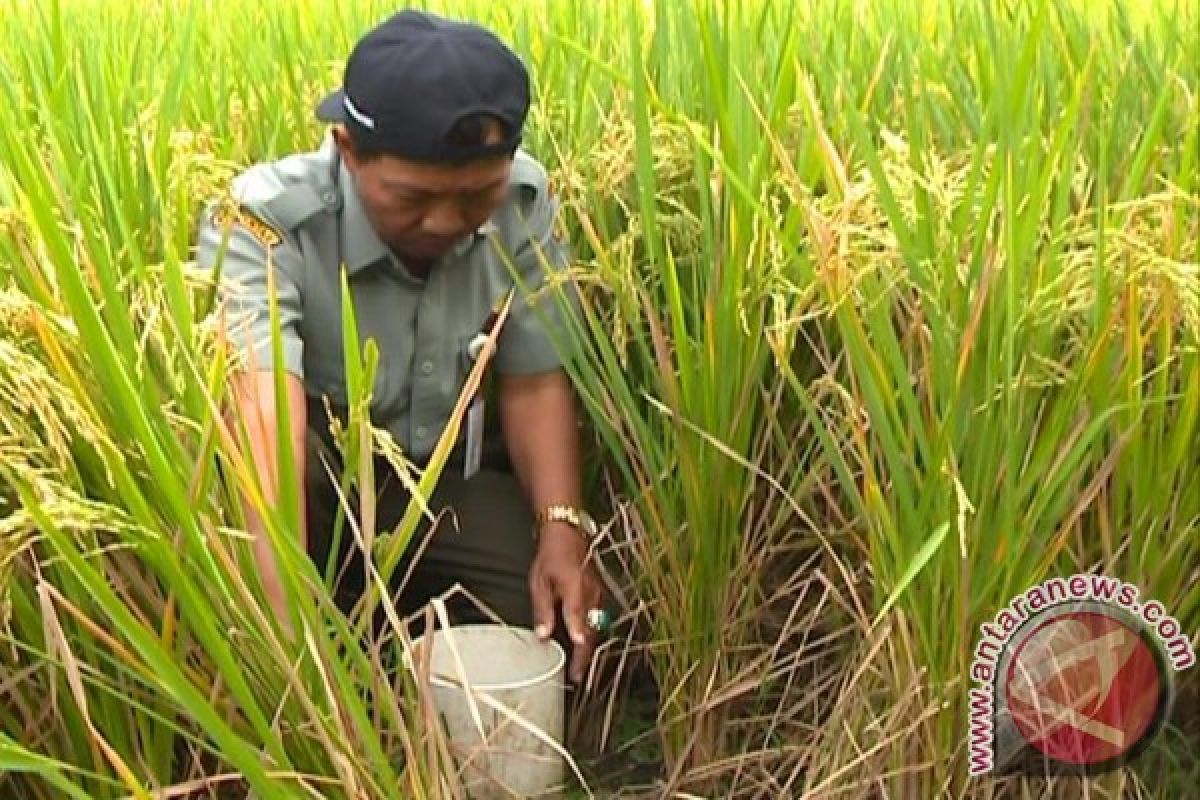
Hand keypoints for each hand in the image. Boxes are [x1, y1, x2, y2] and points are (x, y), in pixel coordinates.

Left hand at [528, 521, 604, 682]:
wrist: (568, 534)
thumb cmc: (551, 556)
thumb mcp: (539, 582)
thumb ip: (543, 610)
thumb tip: (542, 635)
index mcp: (574, 586)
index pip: (576, 612)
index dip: (577, 630)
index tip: (578, 645)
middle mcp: (591, 593)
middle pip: (591, 628)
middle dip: (584, 655)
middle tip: (575, 676)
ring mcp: (598, 594)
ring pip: (596, 627)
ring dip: (588, 648)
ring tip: (579, 669)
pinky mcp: (599, 596)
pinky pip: (598, 620)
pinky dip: (591, 635)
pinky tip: (582, 647)